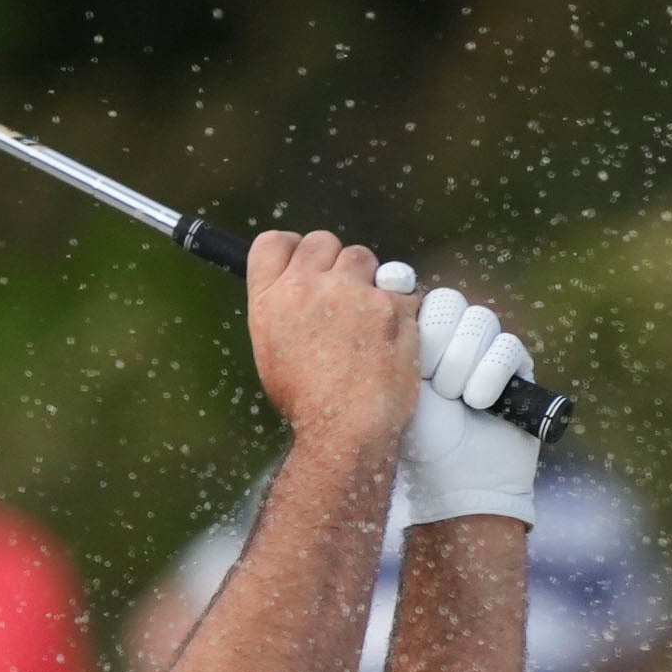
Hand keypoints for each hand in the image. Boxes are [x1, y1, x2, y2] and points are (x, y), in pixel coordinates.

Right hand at [245, 229, 413, 449]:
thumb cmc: (308, 404)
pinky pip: (401, 288)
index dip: (293, 248)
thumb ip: (282, 311)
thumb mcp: (273, 352)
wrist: (344, 430)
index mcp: (271, 300)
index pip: (273, 243)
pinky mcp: (390, 304)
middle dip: (334, 261)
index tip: (306, 261)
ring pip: (363, 257)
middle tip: (342, 294)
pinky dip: (400, 307)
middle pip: (321, 241)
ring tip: (368, 319)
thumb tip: (298, 290)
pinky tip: (392, 336)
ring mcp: (351, 292)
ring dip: (368, 279)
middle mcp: (307, 287)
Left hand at [391, 283, 541, 529]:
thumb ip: (390, 342)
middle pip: (448, 301)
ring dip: (462, 359)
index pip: (416, 293)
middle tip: (429, 376)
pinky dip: (490, 373)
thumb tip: (388, 284)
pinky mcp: (517, 369)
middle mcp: (452, 340)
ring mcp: (486, 352)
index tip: (393, 287)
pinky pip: (508, 346)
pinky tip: (477, 402)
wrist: (457, 485)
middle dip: (438, 337)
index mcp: (417, 339)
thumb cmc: (417, 443)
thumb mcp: (393, 387)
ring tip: (453, 396)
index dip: (405, 287)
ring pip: (479, 319)